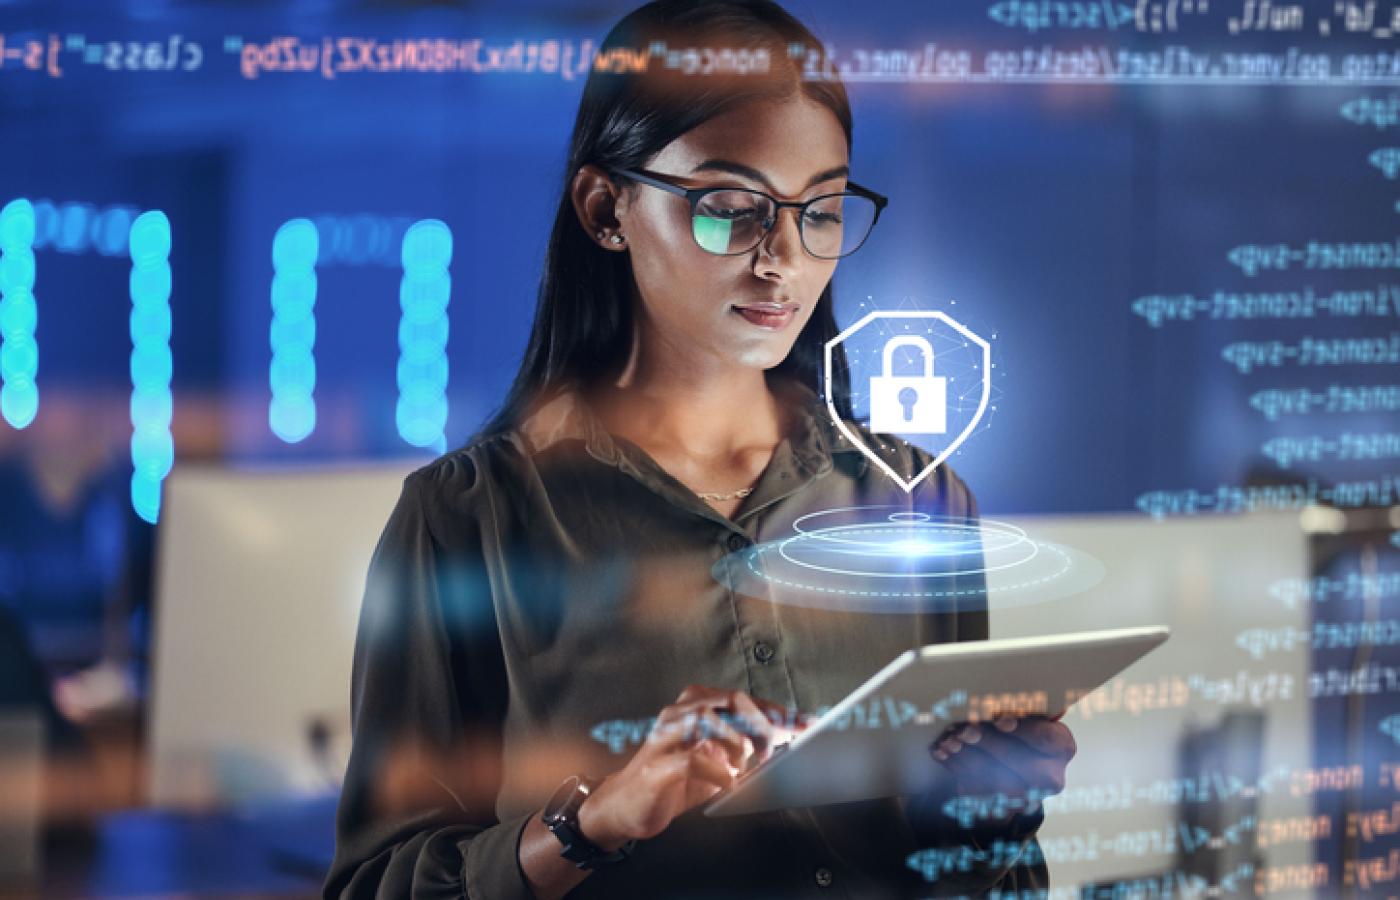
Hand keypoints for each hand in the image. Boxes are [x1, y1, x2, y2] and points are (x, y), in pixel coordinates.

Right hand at [577, 685, 801, 849]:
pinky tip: (729, 782)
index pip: (744, 699)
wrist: (624, 806)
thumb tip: (784, 743)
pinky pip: (695, 759)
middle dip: (764, 722)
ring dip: (740, 744)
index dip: (778, 711)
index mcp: (696, 707)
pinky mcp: (659, 764)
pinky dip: (720, 772)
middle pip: (733, 700)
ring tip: (746, 767)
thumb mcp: (715, 760)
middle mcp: (680, 713)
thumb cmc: (673, 781)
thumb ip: (743, 747)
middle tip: (779, 747)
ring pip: (712, 719)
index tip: (808, 723)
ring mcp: (667, 736)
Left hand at [928, 715, 1076, 829]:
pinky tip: (942, 753)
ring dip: (966, 757)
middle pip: (1018, 760)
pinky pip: (975, 790)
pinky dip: (955, 769)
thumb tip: (988, 701)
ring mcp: (1027, 797)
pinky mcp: (1002, 808)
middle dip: (987, 743)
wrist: (1016, 771)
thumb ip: (1015, 708)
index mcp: (1061, 746)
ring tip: (947, 741)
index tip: (999, 721)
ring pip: (992, 779)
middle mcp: (1050, 776)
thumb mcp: (1025, 715)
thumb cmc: (1018, 732)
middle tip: (964, 730)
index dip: (1022, 730)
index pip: (1044, 737)